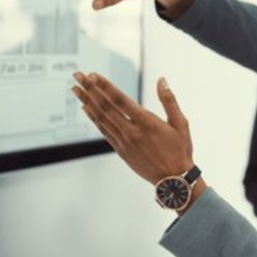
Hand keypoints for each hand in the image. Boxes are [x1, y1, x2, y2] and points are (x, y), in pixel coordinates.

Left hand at [72, 72, 193, 185]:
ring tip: (75, 89)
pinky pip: (104, 131)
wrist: (173, 180)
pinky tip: (86, 108)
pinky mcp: (121, 151)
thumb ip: (169, 100)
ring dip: (87, 102)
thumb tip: (161, 80)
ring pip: (101, 118)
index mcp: (147, 123)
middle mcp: (132, 132)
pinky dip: (93, 118)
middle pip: (106, 107)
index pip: (120, 100)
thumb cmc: (180, 151)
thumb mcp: (181, 124)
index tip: (93, 75)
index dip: (105, 86)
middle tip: (77, 75)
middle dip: (90, 89)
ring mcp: (124, 142)